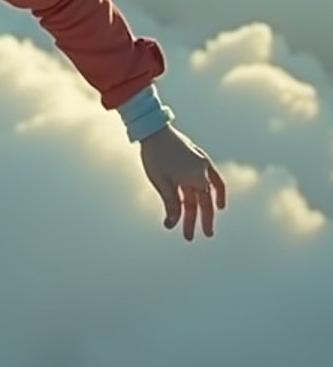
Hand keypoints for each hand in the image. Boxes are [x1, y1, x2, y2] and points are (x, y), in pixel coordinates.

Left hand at [139, 124, 225, 240]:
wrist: (154, 130)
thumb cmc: (156, 156)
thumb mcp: (162, 182)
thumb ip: (170, 203)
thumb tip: (172, 224)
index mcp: (197, 177)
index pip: (198, 205)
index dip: (191, 221)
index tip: (184, 235)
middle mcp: (203, 171)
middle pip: (204, 200)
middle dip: (202, 219)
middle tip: (201, 236)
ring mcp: (202, 164)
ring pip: (203, 191)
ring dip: (199, 208)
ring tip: (198, 225)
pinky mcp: (197, 158)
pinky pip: (209, 177)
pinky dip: (209, 190)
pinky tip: (211, 199)